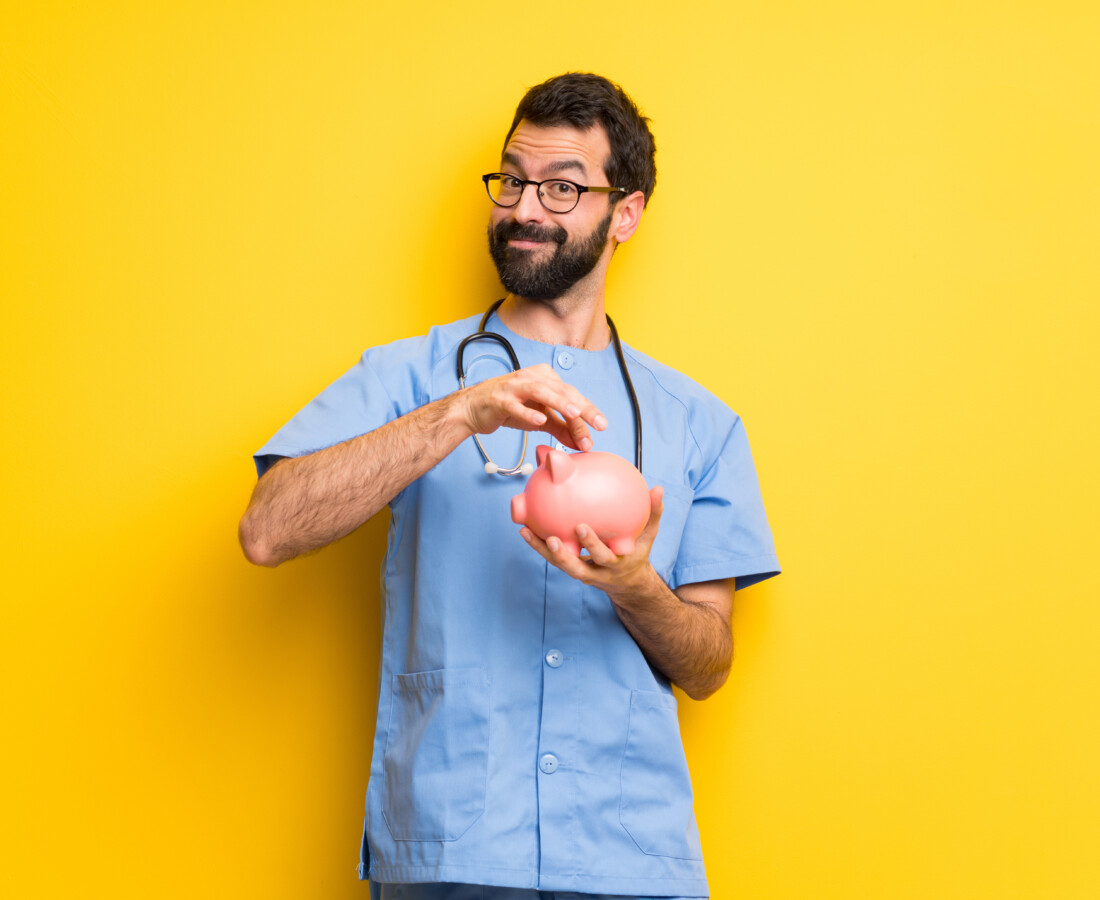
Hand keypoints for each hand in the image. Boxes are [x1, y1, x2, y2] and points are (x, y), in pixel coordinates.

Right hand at [459, 363, 606, 450]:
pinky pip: (515, 405)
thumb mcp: (539, 418)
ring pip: (541, 392)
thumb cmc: (507, 408)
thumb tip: (583, 442)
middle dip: (581, 408)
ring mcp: (514, 386)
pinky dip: (527, 412)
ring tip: (574, 413)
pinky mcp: (498, 398)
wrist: (473, 409)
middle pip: (561, 391)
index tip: (600, 428)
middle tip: (597, 423)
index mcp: (545, 378)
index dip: (587, 411)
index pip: (571, 395)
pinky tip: (539, 420)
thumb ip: (561, 428)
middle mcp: (532, 378)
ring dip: (558, 402)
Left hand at [520, 486, 664, 596]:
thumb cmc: (636, 552)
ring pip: (560, 565)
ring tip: (525, 532)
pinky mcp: (572, 569)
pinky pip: (553, 559)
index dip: (592, 545)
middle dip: (564, 554)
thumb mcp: (649, 537)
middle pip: (577, 567)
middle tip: (551, 536)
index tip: (581, 526)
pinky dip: (539, 547)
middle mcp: (597, 572)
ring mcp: (582, 573)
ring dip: (542, 551)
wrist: (627, 583)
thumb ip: (653, 514)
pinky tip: (526, 530)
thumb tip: (657, 489)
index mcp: (615, 564)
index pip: (603, 556)